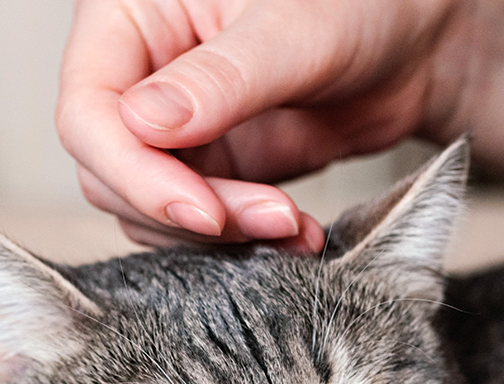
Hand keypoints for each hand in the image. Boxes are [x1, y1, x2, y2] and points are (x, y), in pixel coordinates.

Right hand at [56, 0, 462, 250]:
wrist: (414, 42)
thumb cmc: (361, 1)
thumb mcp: (295, 29)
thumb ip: (221, 78)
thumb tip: (145, 124)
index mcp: (133, 16)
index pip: (89, 112)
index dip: (136, 172)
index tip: (202, 210)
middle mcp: (143, 76)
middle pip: (112, 173)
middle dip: (186, 211)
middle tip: (268, 218)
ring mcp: (177, 130)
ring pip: (153, 209)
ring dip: (219, 235)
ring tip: (292, 226)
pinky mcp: (214, 169)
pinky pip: (203, 223)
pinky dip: (243, 239)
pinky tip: (293, 234)